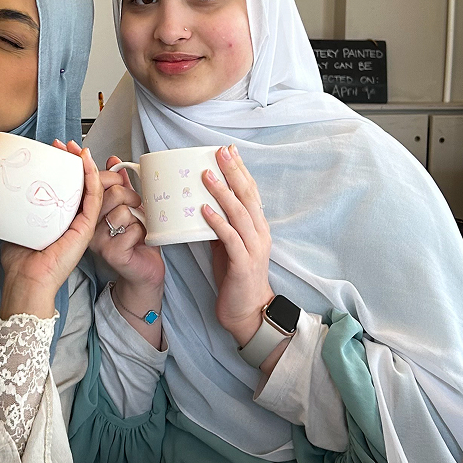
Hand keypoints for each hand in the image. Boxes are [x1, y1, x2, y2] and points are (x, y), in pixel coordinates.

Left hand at [0, 145, 102, 317]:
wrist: (27, 279)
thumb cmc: (20, 261)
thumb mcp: (16, 225)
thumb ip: (14, 209)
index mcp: (59, 218)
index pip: (66, 187)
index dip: (62, 166)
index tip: (52, 150)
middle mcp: (72, 219)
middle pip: (80, 184)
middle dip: (74, 160)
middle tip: (64, 145)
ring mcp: (81, 223)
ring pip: (90, 187)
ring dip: (85, 165)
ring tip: (76, 149)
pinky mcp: (86, 227)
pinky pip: (93, 198)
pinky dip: (92, 178)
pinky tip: (87, 164)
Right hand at [86, 154, 165, 297]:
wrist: (143, 271)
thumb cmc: (136, 238)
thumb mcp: (129, 205)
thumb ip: (121, 184)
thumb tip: (113, 160)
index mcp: (89, 210)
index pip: (94, 182)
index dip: (107, 174)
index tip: (117, 177)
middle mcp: (89, 225)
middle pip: (111, 194)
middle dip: (130, 197)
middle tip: (136, 207)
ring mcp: (98, 240)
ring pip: (122, 211)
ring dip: (138, 218)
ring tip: (137, 227)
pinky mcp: (111, 252)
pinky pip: (132, 230)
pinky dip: (143, 233)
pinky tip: (139, 241)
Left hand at [201, 145, 273, 347]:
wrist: (249, 311)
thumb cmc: (236, 278)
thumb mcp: (228, 246)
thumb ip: (221, 226)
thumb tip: (202, 206)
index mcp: (258, 226)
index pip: (251, 192)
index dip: (240, 170)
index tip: (228, 150)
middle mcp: (259, 233)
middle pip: (248, 196)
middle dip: (233, 172)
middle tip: (220, 151)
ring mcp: (253, 247)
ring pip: (239, 213)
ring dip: (222, 192)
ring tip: (206, 174)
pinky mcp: (243, 263)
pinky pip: (230, 238)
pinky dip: (217, 222)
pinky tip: (205, 209)